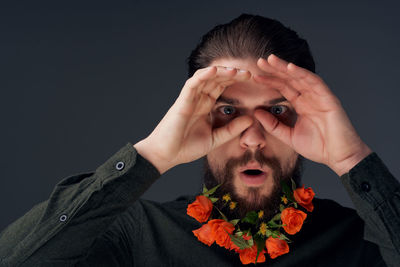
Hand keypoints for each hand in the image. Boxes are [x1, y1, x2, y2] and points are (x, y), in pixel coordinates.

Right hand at [134, 66, 252, 173]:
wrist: (166, 156)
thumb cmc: (186, 147)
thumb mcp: (215, 139)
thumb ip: (232, 130)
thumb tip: (250, 119)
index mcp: (205, 105)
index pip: (221, 87)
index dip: (235, 80)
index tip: (252, 79)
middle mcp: (198, 99)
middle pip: (216, 79)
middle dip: (232, 74)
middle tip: (249, 73)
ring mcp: (190, 99)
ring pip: (206, 78)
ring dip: (221, 72)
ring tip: (236, 70)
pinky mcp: (182, 102)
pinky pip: (192, 84)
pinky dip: (203, 75)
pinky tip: (214, 70)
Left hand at [253, 54, 371, 175]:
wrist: (339, 157)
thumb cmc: (319, 147)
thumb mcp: (288, 136)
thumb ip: (273, 125)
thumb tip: (256, 112)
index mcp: (302, 104)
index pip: (284, 88)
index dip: (270, 81)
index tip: (255, 76)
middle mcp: (310, 97)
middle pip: (290, 79)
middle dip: (275, 69)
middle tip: (260, 61)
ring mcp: (319, 96)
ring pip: (300, 76)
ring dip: (285, 67)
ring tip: (271, 60)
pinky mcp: (329, 98)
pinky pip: (314, 82)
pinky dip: (302, 73)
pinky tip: (290, 67)